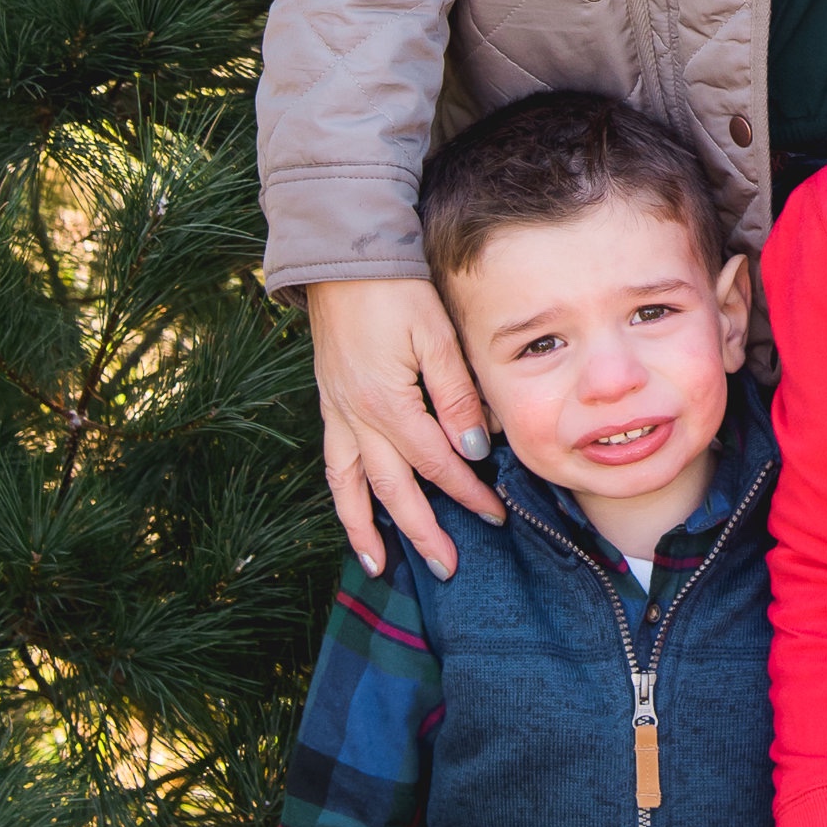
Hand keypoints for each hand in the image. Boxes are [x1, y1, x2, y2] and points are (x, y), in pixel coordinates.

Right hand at [308, 276, 499, 580]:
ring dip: (366, 529)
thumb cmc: (396, 290)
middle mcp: (356, 417)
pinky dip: (343, 496)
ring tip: (381, 567)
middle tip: (449, 566)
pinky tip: (355, 515)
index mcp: (387, 403)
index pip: (436, 462)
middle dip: (423, 530)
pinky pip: (334, 464)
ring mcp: (337, 413)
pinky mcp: (330, 405)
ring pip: (351, 487)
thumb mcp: (435, 335)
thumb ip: (456, 393)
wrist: (344, 258)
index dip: (467, 492)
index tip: (496, 514)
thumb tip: (474, 447)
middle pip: (393, 489)